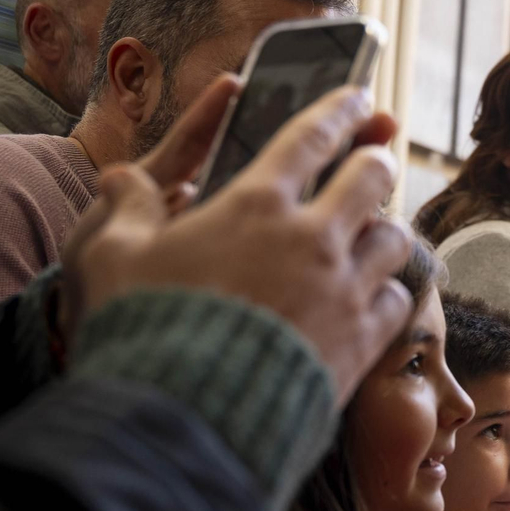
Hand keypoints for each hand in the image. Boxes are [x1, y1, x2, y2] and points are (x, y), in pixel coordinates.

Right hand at [67, 85, 407, 406]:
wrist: (190, 414)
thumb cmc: (145, 328)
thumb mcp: (112, 257)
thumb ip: (127, 209)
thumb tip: (123, 177)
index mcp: (256, 203)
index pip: (312, 135)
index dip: (341, 107)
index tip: (360, 96)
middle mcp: (313, 237)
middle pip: (373, 176)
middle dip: (377, 161)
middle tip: (374, 161)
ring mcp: (345, 289)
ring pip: (396, 239)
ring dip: (386, 232)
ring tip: (375, 235)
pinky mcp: (363, 340)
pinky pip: (397, 302)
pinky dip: (389, 295)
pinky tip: (374, 299)